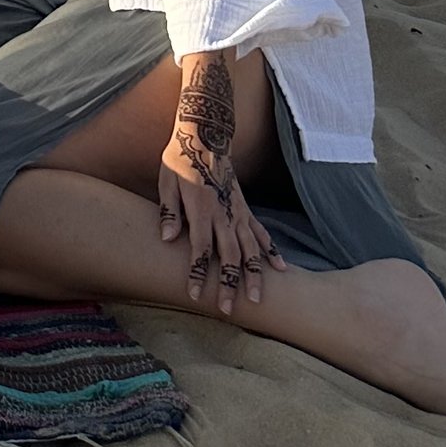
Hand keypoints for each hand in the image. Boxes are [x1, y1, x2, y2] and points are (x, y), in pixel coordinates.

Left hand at [156, 53, 282, 312]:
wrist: (205, 136)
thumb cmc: (179, 160)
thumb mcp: (166, 182)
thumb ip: (169, 211)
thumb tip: (166, 238)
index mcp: (201, 209)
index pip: (199, 249)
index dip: (197, 273)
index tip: (195, 295)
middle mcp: (223, 214)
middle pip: (229, 256)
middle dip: (228, 285)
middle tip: (229, 310)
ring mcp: (238, 212)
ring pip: (250, 250)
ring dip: (253, 275)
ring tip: (257, 299)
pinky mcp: (246, 209)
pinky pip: (262, 233)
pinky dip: (271, 251)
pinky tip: (280, 269)